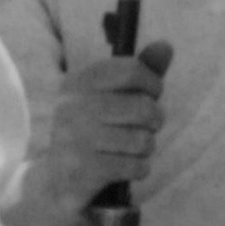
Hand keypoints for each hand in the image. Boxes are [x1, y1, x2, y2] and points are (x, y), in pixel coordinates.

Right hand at [18, 43, 173, 225]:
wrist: (58, 180)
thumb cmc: (94, 131)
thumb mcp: (111, 96)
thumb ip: (140, 71)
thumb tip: (166, 45)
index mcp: (77, 81)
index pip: (132, 70)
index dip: (153, 84)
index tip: (150, 95)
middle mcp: (71, 106)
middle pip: (144, 107)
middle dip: (154, 121)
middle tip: (145, 127)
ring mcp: (75, 139)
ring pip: (143, 140)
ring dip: (146, 147)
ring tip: (130, 148)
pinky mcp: (83, 170)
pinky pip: (136, 166)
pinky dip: (139, 168)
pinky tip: (124, 167)